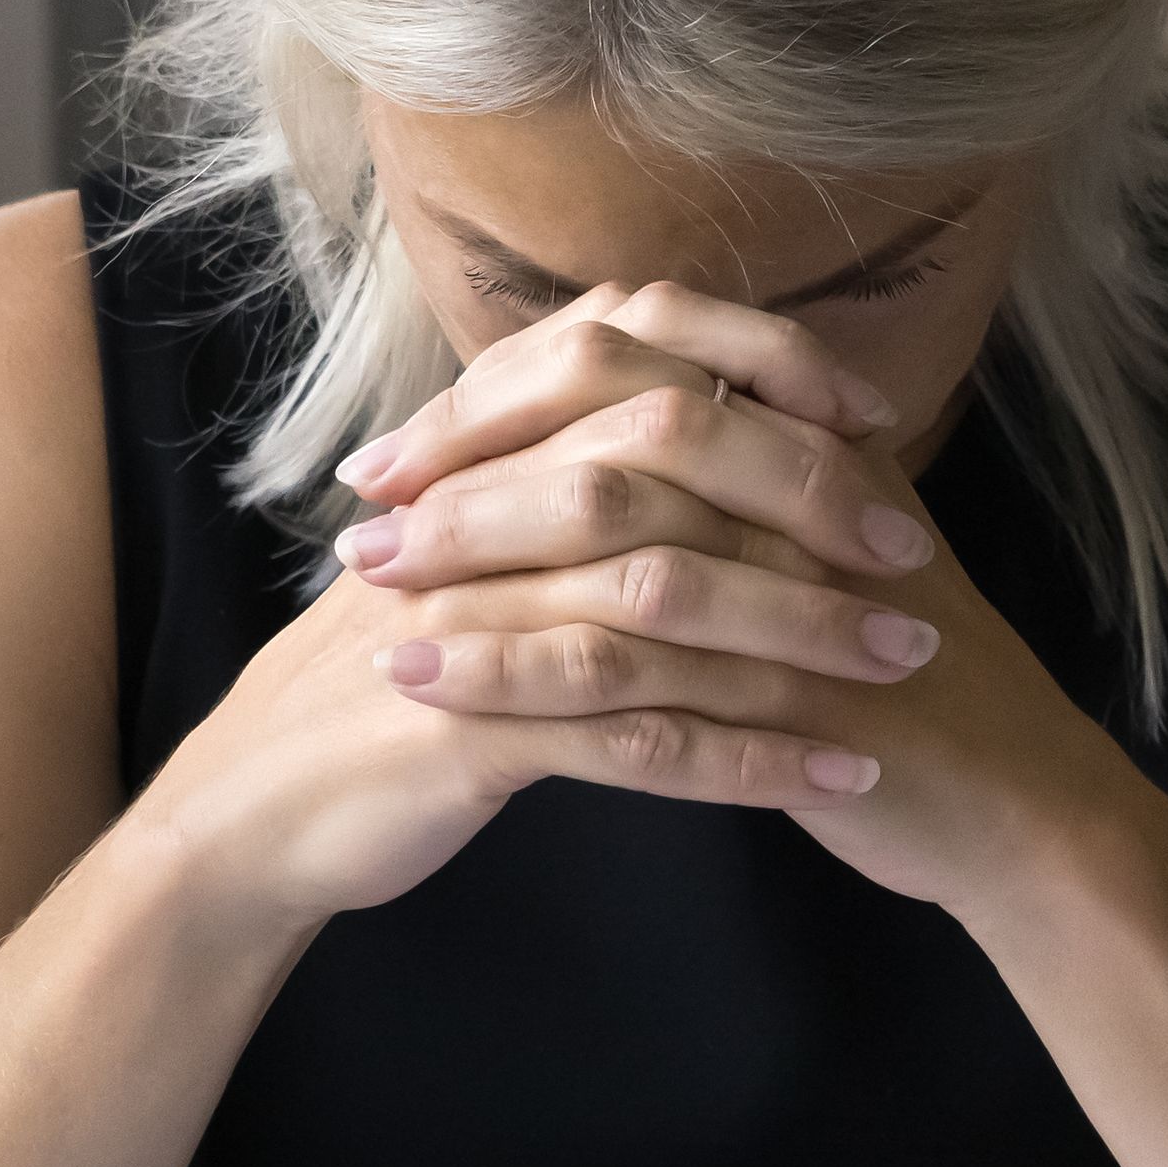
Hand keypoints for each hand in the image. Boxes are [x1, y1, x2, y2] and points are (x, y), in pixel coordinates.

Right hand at [104, 283, 950, 947]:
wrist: (253, 811)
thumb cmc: (390, 684)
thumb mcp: (467, 560)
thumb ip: (560, 485)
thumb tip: (701, 422)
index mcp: (479, 456)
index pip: (634, 355)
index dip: (762, 373)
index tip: (871, 420)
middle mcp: (474, 514)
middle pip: (664, 465)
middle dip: (807, 507)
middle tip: (914, 559)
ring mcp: (469, 619)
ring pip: (664, 603)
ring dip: (799, 638)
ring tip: (903, 673)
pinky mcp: (470, 730)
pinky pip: (635, 739)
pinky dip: (747, 759)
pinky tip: (833, 779)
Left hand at [334, 285, 1140, 921]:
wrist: (1013, 806)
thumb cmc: (894, 684)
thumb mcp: (813, 558)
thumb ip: (727, 490)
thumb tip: (585, 440)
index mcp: (798, 445)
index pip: (630, 366)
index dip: (501, 394)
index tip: (401, 441)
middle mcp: (803, 495)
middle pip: (614, 431)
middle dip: (471, 463)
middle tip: (362, 505)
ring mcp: (806, 590)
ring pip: (615, 543)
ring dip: (475, 563)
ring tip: (369, 592)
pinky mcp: (795, 694)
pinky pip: (632, 673)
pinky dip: (513, 674)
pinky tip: (423, 686)